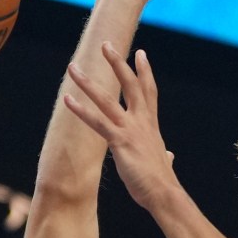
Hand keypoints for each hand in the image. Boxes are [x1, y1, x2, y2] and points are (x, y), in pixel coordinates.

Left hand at [62, 43, 182, 209]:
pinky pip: (96, 122)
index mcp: (151, 125)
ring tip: (73, 67)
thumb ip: (165, 156)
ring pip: (107, 99)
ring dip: (88, 82)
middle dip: (117, 63)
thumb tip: (169, 156)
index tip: (141, 54)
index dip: (144, 72)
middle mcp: (141, 122)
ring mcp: (130, 129)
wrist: (164, 193)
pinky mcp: (120, 141)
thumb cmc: (162, 182)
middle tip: (106, 44)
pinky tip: (67, 99)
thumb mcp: (164, 163)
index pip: (149, 92)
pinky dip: (80, 109)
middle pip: (129, 85)